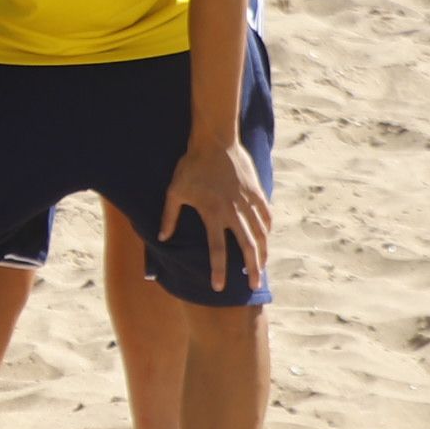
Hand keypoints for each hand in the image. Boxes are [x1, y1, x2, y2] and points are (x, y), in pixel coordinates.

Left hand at [162, 138, 272, 292]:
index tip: (219, 287)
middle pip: (247, 247)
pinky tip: (266, 238)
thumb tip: (162, 238)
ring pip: (261, 234)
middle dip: (251, 269)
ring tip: (262, 267)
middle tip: (253, 285)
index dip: (218, 270)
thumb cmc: (191, 166)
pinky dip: (267, 229)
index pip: (217, 250)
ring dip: (262, 252)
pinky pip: (266, 215)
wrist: (215, 141)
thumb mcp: (174, 191)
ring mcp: (248, 202)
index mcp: (213, 214)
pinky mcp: (257, 192)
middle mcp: (234, 212)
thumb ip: (169, 216)